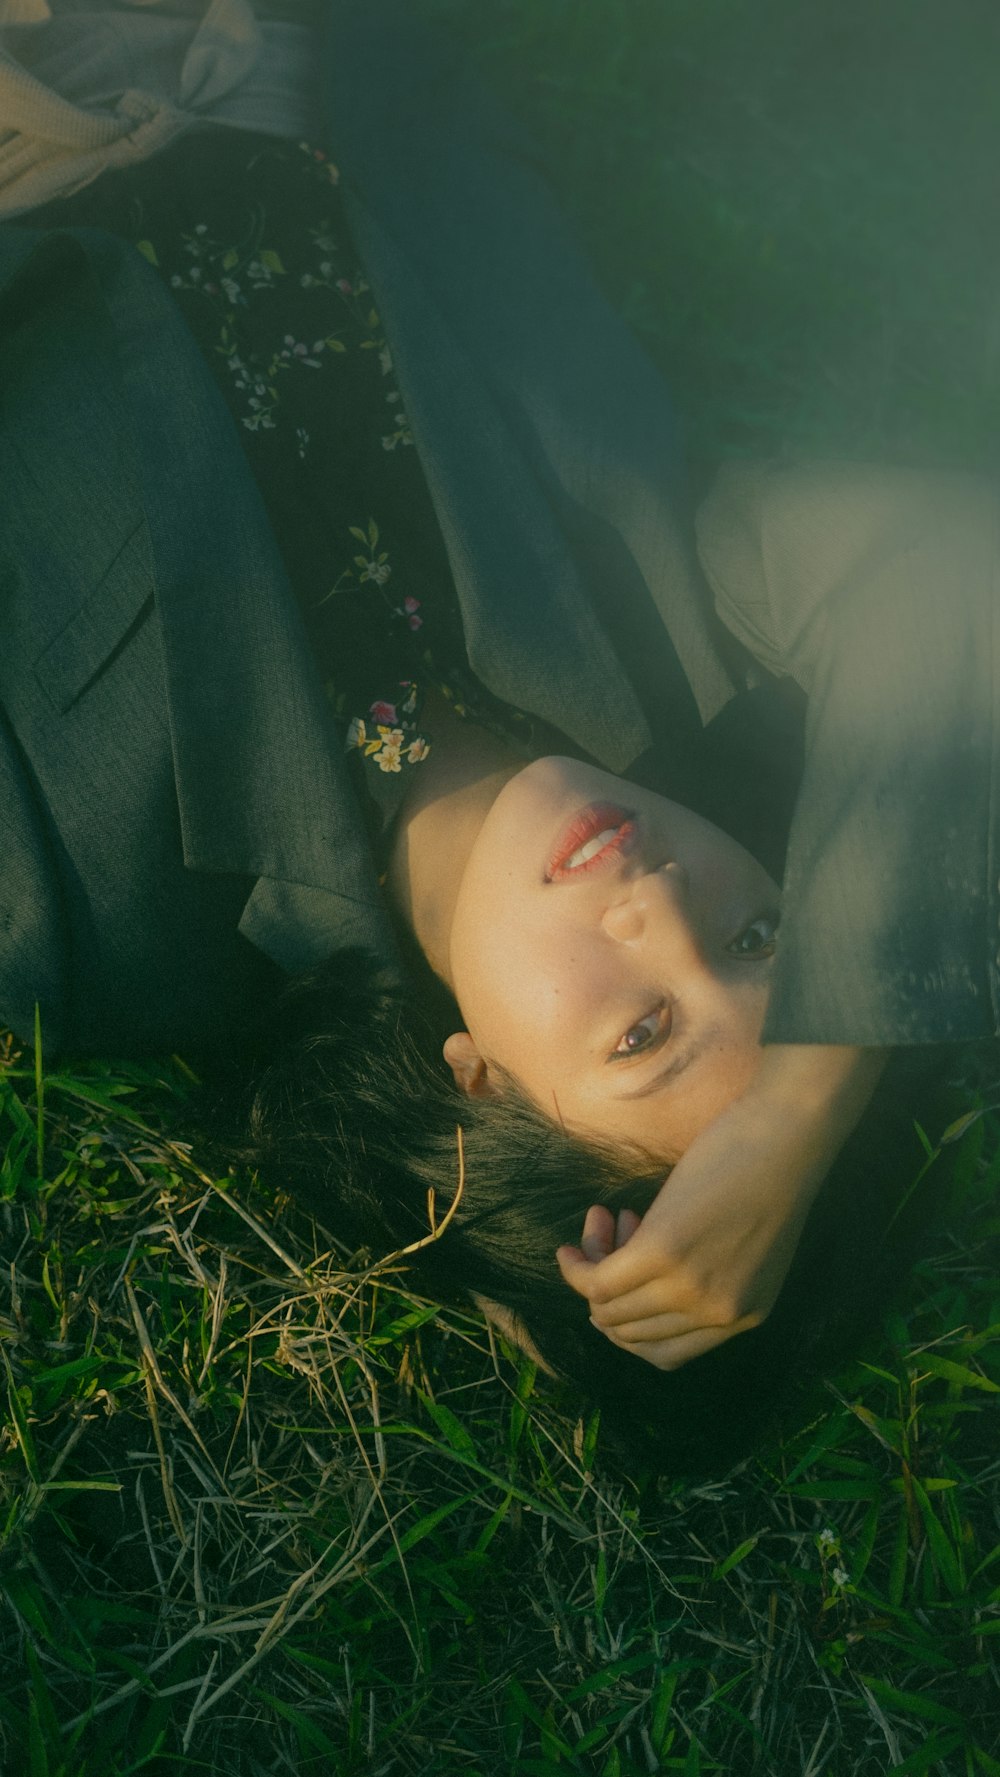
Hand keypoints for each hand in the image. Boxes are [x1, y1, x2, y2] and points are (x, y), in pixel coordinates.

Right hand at [556, 1045, 885, 1370]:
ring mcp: (689, 1287)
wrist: (788, 1133)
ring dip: (589, 1272)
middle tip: (611, 1234)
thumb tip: (641, 1283)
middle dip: (606, 1292)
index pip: (666, 1353)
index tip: (620, 1280)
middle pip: (631, 1331)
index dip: (630, 1322)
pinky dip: (577, 1268)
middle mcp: (717, 1313)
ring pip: (609, 1308)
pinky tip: (570, 1250)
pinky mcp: (662, 1252)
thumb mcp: (750, 1246)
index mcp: (743, 1317)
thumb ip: (712, 1276)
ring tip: (599, 1223)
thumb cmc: (770, 1172)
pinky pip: (599, 1279)